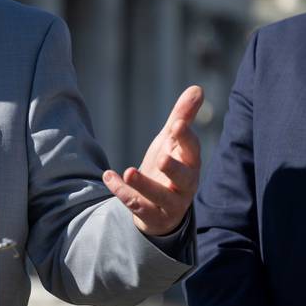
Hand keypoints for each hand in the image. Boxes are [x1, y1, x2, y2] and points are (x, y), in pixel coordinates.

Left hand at [103, 85, 203, 236]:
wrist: (159, 208)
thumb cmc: (168, 168)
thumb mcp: (172, 142)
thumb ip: (182, 117)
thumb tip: (197, 88)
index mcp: (191, 164)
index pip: (192, 150)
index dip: (186, 138)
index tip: (177, 124)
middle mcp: (185, 185)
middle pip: (184, 178)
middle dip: (174, 168)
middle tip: (162, 158)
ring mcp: (169, 203)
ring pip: (160, 197)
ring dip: (144, 185)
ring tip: (129, 171)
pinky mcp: (152, 216)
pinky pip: (138, 206)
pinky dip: (122, 192)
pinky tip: (108, 176)